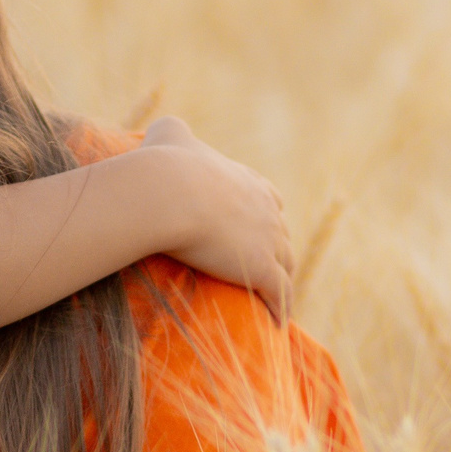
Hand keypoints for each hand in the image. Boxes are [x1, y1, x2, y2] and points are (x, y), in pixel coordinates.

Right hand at [139, 116, 293, 320]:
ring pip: (286, 265)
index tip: (258, 229)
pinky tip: (278, 323)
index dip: (265, 215)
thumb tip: (166, 128)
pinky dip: (282, 308)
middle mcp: (267, 209)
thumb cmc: (164, 165)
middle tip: (264, 268)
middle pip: (282, 234)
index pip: (270, 199)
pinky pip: (281, 295)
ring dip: (282, 281)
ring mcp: (269, 239)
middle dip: (276, 250)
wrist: (167, 193)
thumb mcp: (169, 134)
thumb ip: (173, 130)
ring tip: (275, 300)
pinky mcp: (263, 268)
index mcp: (248, 182)